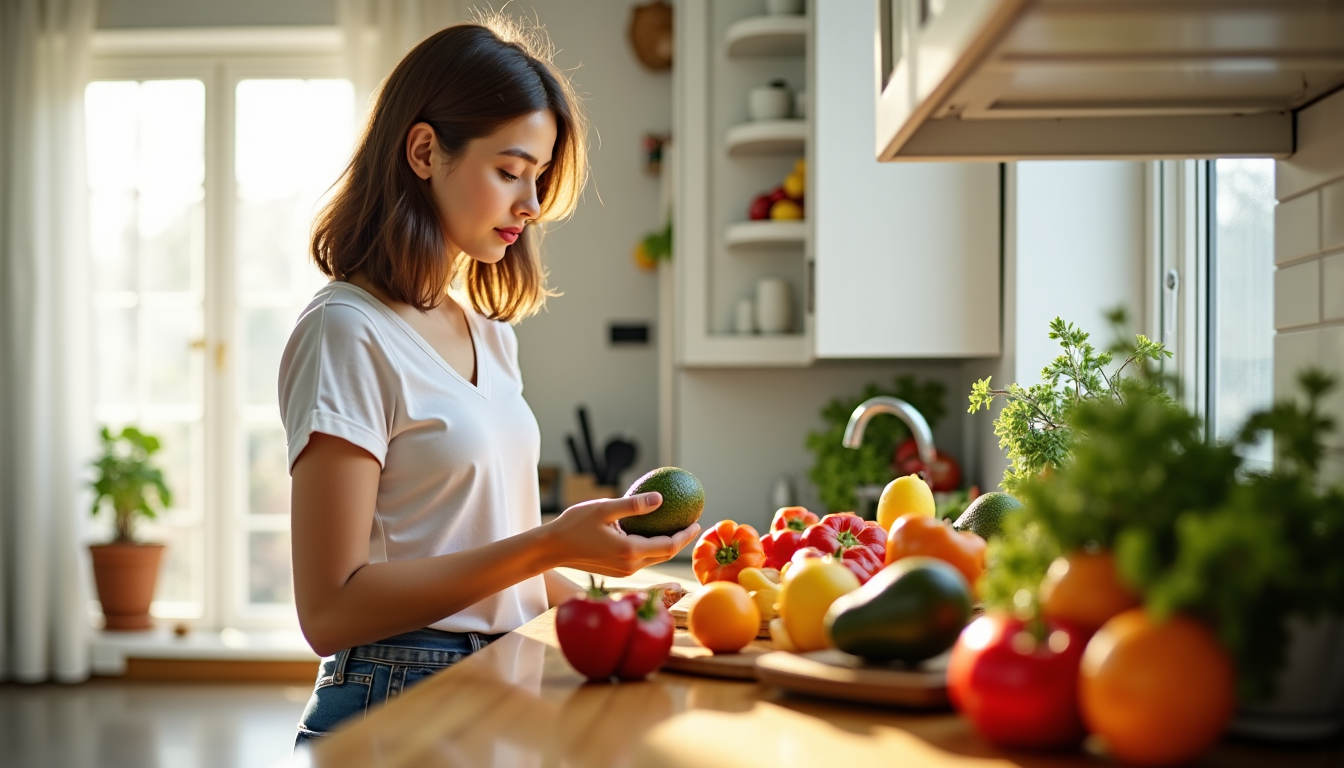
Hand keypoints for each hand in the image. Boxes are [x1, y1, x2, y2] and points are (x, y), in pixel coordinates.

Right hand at [545, 493, 700, 576]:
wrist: (551, 549)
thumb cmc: (574, 524)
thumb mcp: (604, 508)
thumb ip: (633, 505)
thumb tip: (660, 498)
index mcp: (630, 551)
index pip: (668, 546)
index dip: (686, 535)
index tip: (697, 521)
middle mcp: (630, 566)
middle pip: (665, 555)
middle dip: (682, 541)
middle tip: (692, 524)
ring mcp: (623, 571)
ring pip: (654, 558)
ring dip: (668, 545)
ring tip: (677, 527)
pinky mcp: (617, 571)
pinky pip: (642, 559)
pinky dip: (653, 547)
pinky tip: (652, 533)